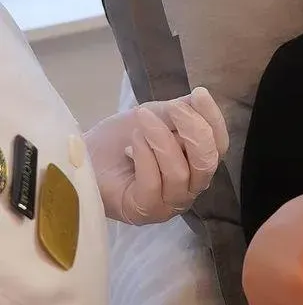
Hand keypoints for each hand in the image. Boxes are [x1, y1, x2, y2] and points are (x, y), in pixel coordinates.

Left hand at [86, 87, 229, 224]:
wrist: (81, 156)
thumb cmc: (120, 139)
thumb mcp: (156, 117)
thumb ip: (181, 111)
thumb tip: (200, 99)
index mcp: (197, 164)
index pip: (219, 145)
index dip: (213, 119)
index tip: (200, 93)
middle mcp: (190, 187)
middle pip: (207, 162)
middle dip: (194, 131)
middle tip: (174, 108)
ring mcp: (168, 203)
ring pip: (180, 173)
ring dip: (162, 141)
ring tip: (143, 121)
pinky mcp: (143, 211)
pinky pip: (153, 184)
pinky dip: (145, 157)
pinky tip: (131, 144)